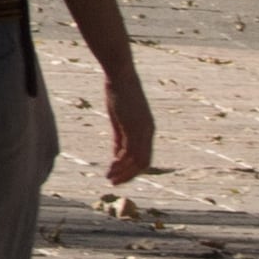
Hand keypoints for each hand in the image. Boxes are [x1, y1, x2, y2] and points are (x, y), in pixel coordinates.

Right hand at [101, 56, 154, 182]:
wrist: (121, 75)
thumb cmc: (119, 91)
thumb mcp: (119, 118)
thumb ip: (120, 137)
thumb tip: (117, 156)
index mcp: (147, 129)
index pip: (144, 156)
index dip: (133, 169)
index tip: (119, 176)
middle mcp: (148, 132)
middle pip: (143, 163)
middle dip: (129, 175)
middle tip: (114, 183)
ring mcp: (142, 131)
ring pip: (136, 160)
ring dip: (124, 172)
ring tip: (110, 179)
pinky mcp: (134, 127)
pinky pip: (129, 151)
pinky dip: (120, 163)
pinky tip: (110, 167)